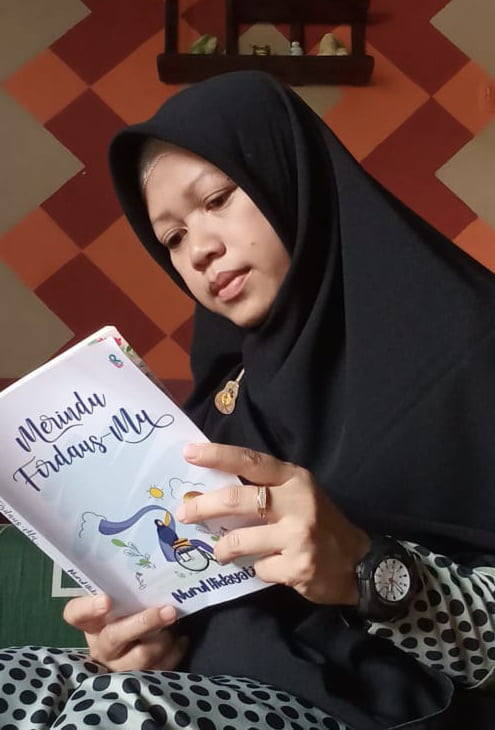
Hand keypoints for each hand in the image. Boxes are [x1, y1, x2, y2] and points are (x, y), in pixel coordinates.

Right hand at [63, 595, 187, 671]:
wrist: (138, 644)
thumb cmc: (129, 614)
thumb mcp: (122, 601)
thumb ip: (127, 590)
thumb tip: (153, 572)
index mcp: (92, 622)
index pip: (75, 614)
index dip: (88, 608)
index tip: (107, 599)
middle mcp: (102, 646)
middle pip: (115, 637)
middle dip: (144, 622)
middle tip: (168, 610)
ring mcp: (118, 666)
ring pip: (141, 657)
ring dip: (163, 640)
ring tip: (174, 624)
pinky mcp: (139, 680)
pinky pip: (159, 670)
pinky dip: (174, 652)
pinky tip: (180, 639)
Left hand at [177, 443, 370, 605]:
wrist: (360, 563)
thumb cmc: (321, 522)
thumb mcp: (299, 495)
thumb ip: (266, 490)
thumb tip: (215, 491)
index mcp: (295, 479)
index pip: (251, 461)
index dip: (218, 455)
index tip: (190, 452)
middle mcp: (297, 503)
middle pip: (237, 500)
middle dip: (204, 507)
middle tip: (185, 512)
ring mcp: (297, 536)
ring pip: (240, 540)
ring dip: (223, 548)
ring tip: (220, 551)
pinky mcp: (297, 567)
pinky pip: (259, 568)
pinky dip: (257, 568)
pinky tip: (269, 566)